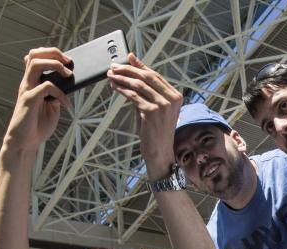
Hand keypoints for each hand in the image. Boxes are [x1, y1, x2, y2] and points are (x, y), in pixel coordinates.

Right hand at [3, 48, 71, 153]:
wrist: (24, 143)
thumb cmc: (36, 127)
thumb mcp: (52, 110)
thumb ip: (57, 97)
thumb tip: (66, 87)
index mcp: (32, 83)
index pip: (36, 58)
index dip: (52, 54)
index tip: (67, 61)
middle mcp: (27, 83)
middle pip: (35, 54)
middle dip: (53, 52)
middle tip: (68, 61)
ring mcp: (27, 90)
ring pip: (36, 63)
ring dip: (54, 64)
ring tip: (68, 73)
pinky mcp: (28, 99)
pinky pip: (45, 87)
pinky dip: (60, 92)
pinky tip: (65, 104)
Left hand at [107, 53, 183, 177]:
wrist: (159, 151)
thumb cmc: (155, 131)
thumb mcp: (153, 107)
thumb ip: (145, 91)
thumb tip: (132, 73)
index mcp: (175, 96)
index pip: (155, 76)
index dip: (140, 66)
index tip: (128, 58)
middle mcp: (172, 99)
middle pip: (147, 77)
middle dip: (128, 70)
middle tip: (114, 67)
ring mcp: (163, 105)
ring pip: (139, 85)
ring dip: (122, 78)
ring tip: (111, 76)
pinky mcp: (152, 112)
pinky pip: (133, 96)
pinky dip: (121, 89)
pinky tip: (114, 87)